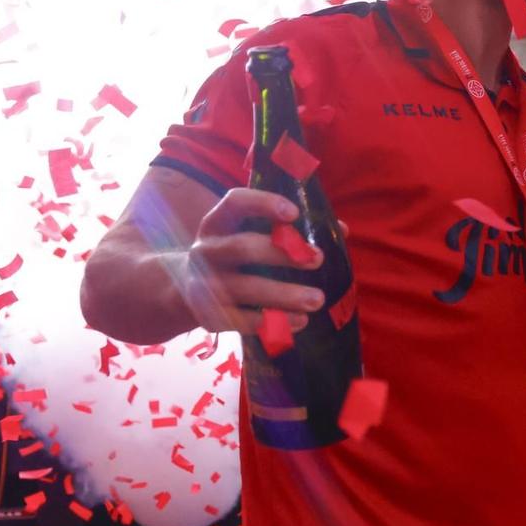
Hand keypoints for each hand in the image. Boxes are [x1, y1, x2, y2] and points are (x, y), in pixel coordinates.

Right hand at [178, 189, 327, 337]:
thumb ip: (289, 231)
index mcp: (218, 222)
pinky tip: (300, 322)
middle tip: (318, 259)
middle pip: (242, 247)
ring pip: (245, 288)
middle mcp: (206, 250)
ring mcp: (204, 284)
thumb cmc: (234, 257)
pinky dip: (273, 322)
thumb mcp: (249, 237)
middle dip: (281, 253)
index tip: (294, 212)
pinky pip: (242, 320)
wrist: (185, 291)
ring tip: (317, 300)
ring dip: (284, 294)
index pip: (235, 203)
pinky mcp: (208, 315)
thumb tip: (341, 230)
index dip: (263, 204)